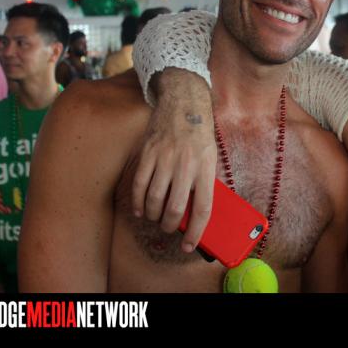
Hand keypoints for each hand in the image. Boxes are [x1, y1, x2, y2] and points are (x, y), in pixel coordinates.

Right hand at [131, 69, 216, 253]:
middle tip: (168, 229)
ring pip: (154, 200)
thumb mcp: (211, 157)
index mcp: (206, 168)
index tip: (189, 245)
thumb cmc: (200, 134)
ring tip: (155, 218)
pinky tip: (140, 209)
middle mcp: (186, 165)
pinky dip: (137, 202)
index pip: (203, 208)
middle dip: (169, 226)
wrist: (183, 103)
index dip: (196, 232)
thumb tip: (195, 213)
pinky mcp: (148, 154)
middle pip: (175, 208)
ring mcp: (164, 159)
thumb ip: (203, 182)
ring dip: (153, 216)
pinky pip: (138, 185)